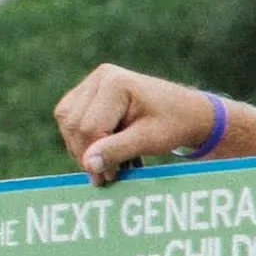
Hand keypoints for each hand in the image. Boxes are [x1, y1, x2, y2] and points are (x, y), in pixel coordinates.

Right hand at [55, 63, 220, 182]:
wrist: (188, 112)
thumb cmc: (174, 124)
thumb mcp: (149, 140)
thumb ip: (118, 150)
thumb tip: (88, 164)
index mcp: (115, 83)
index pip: (90, 126)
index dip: (94, 155)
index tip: (108, 178)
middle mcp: (101, 77)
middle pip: (73, 123)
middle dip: (85, 153)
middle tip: (103, 177)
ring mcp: (93, 82)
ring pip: (67, 120)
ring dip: (82, 147)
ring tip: (106, 165)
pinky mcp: (90, 92)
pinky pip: (72, 118)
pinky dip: (84, 138)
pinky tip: (104, 151)